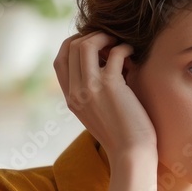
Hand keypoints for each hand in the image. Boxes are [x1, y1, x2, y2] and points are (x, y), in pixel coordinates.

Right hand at [53, 32, 156, 165]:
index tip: (93, 43)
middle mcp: (76, 92)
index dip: (74, 44)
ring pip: (86, 45)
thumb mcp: (97, 113)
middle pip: (72, 47)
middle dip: (91, 36)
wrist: (131, 154)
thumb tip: (104, 64)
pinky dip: (124, 48)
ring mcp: (91, 88)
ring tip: (118, 43)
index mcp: (70, 98)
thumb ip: (91, 93)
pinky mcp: (111, 86)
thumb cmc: (121, 134)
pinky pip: (115, 53)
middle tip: (110, 40)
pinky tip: (132, 53)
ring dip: (104, 37)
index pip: (59, 60)